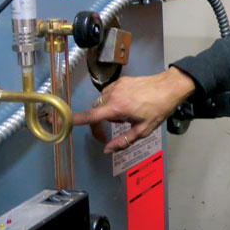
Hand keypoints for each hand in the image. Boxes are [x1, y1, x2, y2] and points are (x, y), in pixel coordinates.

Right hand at [73, 66, 195, 152]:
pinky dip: (114, 101)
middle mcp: (112, 95)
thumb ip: (123, 142)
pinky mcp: (121, 80)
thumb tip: (107, 150)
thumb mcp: (143, 130)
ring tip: (129, 114)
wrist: (170, 86)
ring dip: (109, 111)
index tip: (59, 122)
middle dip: (102, 121)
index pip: (90, 116)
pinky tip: (129, 103)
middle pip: (96, 111)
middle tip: (116, 129)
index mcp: (116, 108)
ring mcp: (116, 85)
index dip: (74, 120)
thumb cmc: (158, 109)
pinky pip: (110, 93)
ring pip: (103, 102)